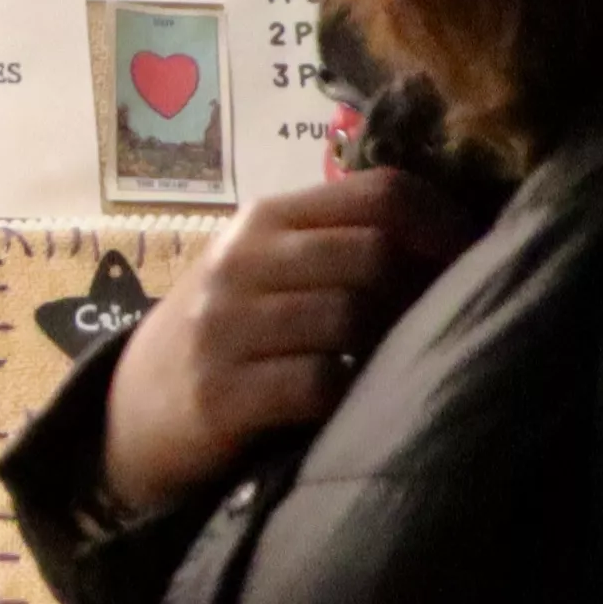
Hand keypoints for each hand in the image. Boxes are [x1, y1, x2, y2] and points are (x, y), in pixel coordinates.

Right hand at [96, 166, 471, 516]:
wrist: (132, 411)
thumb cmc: (226, 336)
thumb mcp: (264, 271)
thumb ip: (334, 244)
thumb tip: (456, 240)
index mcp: (263, 222)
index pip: (379, 192)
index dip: (443, 223)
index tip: (470, 261)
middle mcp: (240, 264)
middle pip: (374, 252)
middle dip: (419, 290)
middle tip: (433, 323)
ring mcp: (223, 328)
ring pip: (350, 314)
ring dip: (386, 344)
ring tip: (388, 362)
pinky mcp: (220, 394)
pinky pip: (320, 382)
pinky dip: (349, 394)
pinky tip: (348, 404)